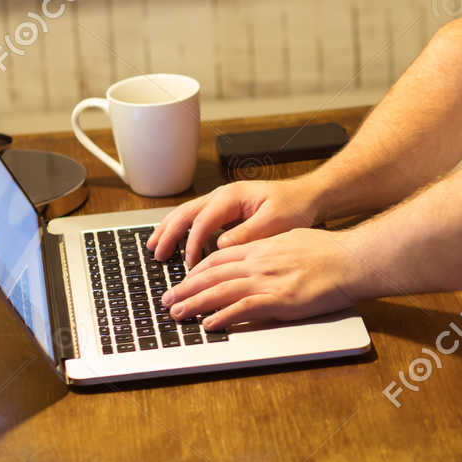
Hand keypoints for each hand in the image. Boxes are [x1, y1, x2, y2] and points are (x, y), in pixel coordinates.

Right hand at [148, 178, 321, 266]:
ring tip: (154, 246)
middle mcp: (223, 195)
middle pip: (186, 213)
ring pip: (187, 213)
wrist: (307, 197)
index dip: (193, 244)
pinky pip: (197, 218)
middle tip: (156, 254)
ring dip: (169, 229)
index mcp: (232, 196)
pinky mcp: (226, 210)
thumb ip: (248, 233)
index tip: (190, 265)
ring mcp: (223, 201)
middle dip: (169, 233)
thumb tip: (221, 246)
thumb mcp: (275, 222)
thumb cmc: (294, 207)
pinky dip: (182, 229)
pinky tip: (174, 241)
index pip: (203, 221)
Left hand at [161, 228, 364, 329]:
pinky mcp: (279, 300)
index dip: (197, 270)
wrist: (352, 259)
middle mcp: (259, 263)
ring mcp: (267, 281)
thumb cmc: (332, 251)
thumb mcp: (294, 240)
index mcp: (263, 248)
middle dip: (185, 288)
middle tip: (167, 299)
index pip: (219, 259)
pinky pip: (242, 309)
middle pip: (211, 275)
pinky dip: (222, 317)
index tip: (185, 280)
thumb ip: (272, 250)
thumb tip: (260, 255)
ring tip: (176, 313)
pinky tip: (208, 325)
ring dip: (194, 303)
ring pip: (219, 291)